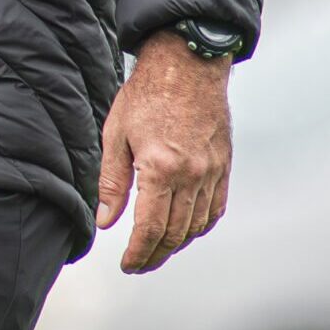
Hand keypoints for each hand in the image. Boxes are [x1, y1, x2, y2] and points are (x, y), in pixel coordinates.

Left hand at [95, 29, 234, 272]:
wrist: (187, 66)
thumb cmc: (147, 94)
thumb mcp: (116, 135)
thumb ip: (111, 182)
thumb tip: (106, 220)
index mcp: (161, 169)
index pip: (151, 228)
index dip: (138, 253)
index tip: (127, 263)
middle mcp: (192, 176)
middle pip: (176, 233)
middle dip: (156, 255)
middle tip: (138, 263)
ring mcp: (212, 172)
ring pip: (197, 225)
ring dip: (177, 244)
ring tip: (157, 250)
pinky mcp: (223, 166)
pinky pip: (215, 208)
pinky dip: (200, 225)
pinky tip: (186, 230)